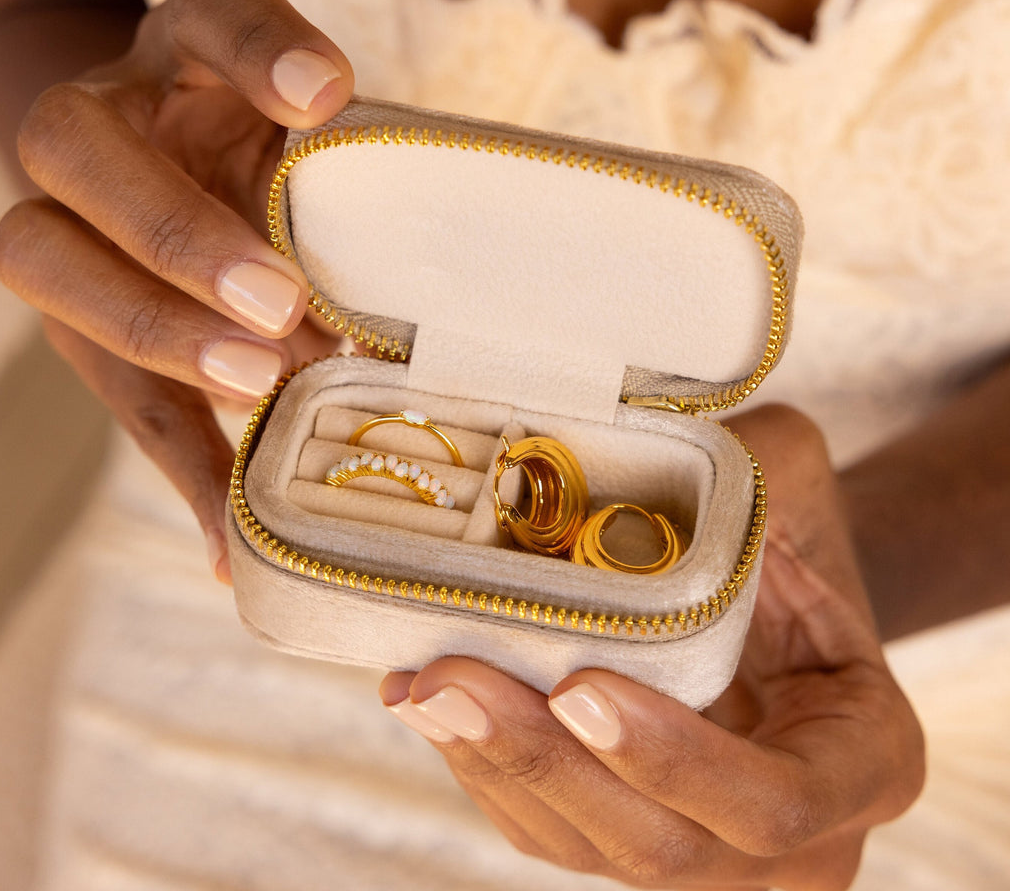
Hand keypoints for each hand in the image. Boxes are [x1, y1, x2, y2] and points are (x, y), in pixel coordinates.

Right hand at [0, 0, 353, 579]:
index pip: (211, 11)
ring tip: (259, 389)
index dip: (259, 47)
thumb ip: (361, 207)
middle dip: (173, 231)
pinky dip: (182, 464)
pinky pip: (112, 389)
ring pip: (46, 258)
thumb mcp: (331, 158)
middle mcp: (109, 121)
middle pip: (76, 144)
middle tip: (276, 303)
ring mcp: (75, 218)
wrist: (188, 168)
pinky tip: (234, 540)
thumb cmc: (292, 167)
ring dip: (157, 336)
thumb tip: (412, 333)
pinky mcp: (83, 322)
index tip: (325, 97)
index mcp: (187, 55)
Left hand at [379, 406, 924, 889]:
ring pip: (586, 847)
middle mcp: (794, 840)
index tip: (580, 686)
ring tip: (420, 685)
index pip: (776, 801)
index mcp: (864, 760)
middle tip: (452, 681)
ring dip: (491, 766)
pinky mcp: (631, 836)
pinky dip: (481, 766)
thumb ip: (747, 467)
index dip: (673, 759)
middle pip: (660, 846)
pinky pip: (548, 827)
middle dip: (543, 762)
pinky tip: (424, 699)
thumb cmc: (794, 533)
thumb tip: (623, 436)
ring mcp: (708, 852)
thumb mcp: (798, 485)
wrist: (780, 595)